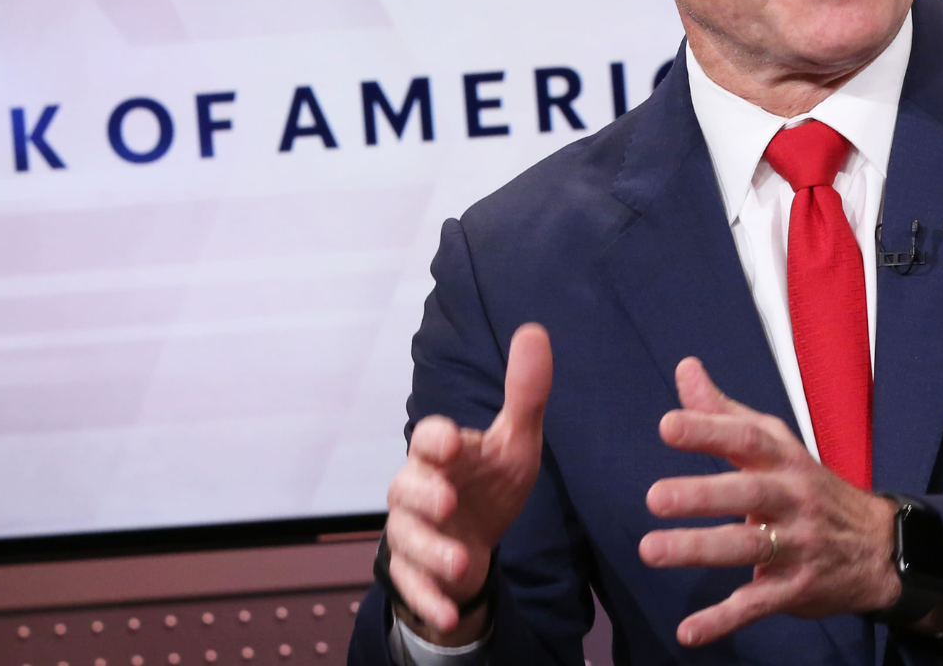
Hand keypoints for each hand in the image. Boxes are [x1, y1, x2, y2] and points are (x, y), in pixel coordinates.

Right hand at [384, 323, 552, 642]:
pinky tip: (450, 612)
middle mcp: (418, 489)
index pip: (429, 439)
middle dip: (424, 494)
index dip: (437, 440)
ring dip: (431, 551)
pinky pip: (414, 587)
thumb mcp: (516, 443)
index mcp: (441, 453)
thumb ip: (526, 394)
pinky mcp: (416, 573)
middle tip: (446, 501)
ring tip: (461, 561)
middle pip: (407, 487)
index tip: (451, 444)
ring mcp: (414, 533)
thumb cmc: (490, 483)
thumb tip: (535, 330)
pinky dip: (430, 599)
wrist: (477, 540)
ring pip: (408, 538)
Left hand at [640, 357, 899, 647]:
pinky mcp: (795, 589)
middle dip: (701, 496)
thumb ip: (722, 411)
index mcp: (781, 459)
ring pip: (746, 549)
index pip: (745, 439)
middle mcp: (791, 498)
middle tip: (654, 497)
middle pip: (746, 494)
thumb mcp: (773, 441)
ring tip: (649, 550)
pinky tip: (687, 631)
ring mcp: (796, 545)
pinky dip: (723, 620)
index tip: (667, 426)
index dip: (707, 431)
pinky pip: (757, 605)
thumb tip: (684, 367)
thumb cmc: (804, 483)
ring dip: (698, 551)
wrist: (878, 546)